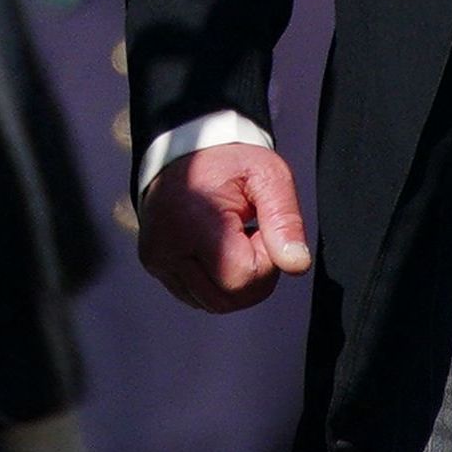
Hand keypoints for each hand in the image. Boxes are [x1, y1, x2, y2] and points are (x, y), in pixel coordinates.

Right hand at [138, 143, 311, 313]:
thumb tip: (297, 264)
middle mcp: (167, 247)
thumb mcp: (268, 175)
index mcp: (194, 221)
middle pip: (226, 299)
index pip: (242, 278)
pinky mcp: (154, 264)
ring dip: (234, 281)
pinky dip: (215, 281)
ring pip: (212, 304)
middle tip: (251, 233)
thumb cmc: (229, 162)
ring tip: (233, 239)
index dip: (264, 259)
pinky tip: (217, 248)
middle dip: (252, 274)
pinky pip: (196, 296)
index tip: (260, 227)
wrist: (187, 147)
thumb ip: (286, 220)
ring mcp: (157, 259)